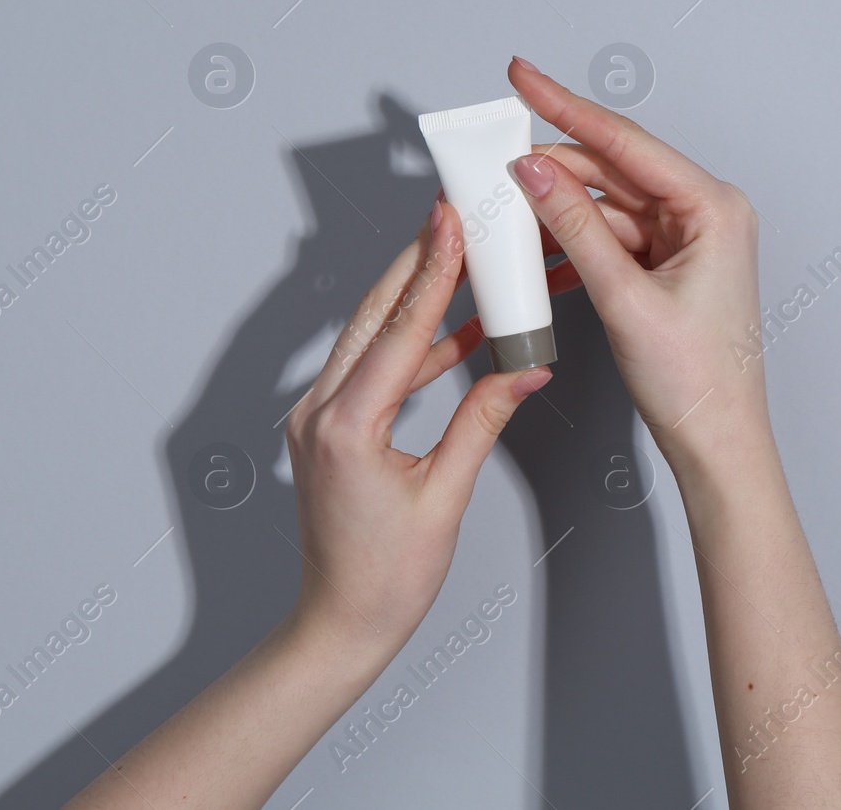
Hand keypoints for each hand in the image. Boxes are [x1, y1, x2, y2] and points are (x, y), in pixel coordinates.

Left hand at [283, 197, 550, 661]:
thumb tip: (523, 371)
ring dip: (415, 300)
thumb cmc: (385, 577)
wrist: (340, 622)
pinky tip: (454, 331)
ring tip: (459, 260)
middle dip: (417, 264)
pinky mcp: (328, 427)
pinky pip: (372, 369)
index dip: (433, 272)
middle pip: (374, 316)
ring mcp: (317, 417)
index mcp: (345, 425)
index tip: (450, 223)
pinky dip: (412, 347)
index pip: (399, 330)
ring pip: (370, 337)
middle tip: (451, 217)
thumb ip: (482, 421)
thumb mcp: (444, 495)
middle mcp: (319, 411)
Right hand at [506, 56, 772, 477]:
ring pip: (603, 206)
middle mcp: (704, 213)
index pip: (624, 141)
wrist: (716, 441)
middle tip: (494, 159)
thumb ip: (574, 227)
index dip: (564, 106)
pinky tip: (534, 254)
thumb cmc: (696, 380)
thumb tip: (534, 171)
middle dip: (551, 167)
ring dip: (555, 212)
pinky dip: (571, 245)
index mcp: (712, 207)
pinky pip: (608, 239)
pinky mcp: (666, 266)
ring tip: (505, 213)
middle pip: (611, 169)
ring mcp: (685, 240)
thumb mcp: (623, 297)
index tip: (522, 76)